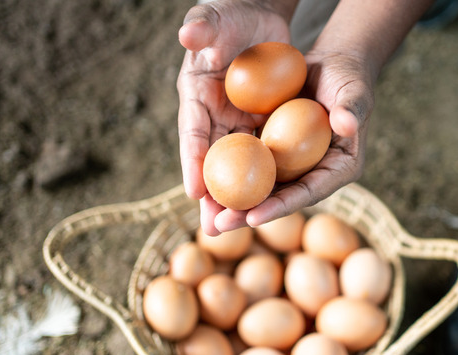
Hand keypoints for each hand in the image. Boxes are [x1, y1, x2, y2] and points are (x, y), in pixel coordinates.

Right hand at [177, 1, 291, 234]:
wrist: (258, 17)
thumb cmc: (232, 14)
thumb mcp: (216, 16)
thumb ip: (202, 25)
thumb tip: (188, 35)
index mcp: (195, 95)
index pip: (193, 132)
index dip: (192, 160)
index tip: (194, 190)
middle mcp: (212, 115)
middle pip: (211, 162)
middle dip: (211, 197)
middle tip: (213, 228)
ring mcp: (236, 123)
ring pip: (236, 168)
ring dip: (235, 198)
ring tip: (233, 230)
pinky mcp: (258, 125)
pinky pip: (260, 157)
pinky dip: (262, 180)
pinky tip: (269, 204)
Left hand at [215, 49, 373, 230]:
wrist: (333, 64)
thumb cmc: (348, 76)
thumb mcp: (353, 91)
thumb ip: (351, 109)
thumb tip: (348, 125)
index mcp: (341, 168)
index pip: (310, 192)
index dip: (282, 206)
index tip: (254, 217)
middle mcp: (318, 174)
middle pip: (282, 199)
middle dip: (250, 214)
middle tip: (220, 225)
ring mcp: (297, 165)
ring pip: (265, 187)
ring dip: (236, 201)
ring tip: (208, 215)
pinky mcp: (279, 152)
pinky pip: (254, 165)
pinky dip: (233, 173)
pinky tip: (207, 182)